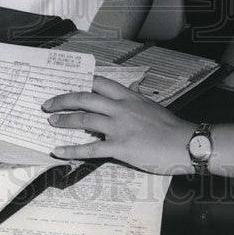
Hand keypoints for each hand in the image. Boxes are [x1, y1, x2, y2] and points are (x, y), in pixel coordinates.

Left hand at [43, 76, 194, 174]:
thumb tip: (128, 94)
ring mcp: (119, 127)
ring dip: (65, 120)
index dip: (82, 83)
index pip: (100, 83)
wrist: (185, 142)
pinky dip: (71, 150)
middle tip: (48, 104)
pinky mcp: (120, 147)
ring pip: (84, 120)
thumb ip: (135, 101)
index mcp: (129, 96)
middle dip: (64, 100)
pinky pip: (90, 148)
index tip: (69, 86)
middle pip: (85, 98)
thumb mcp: (151, 106)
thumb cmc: (171, 126)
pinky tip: (58, 151)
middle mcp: (121, 108)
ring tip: (52, 123)